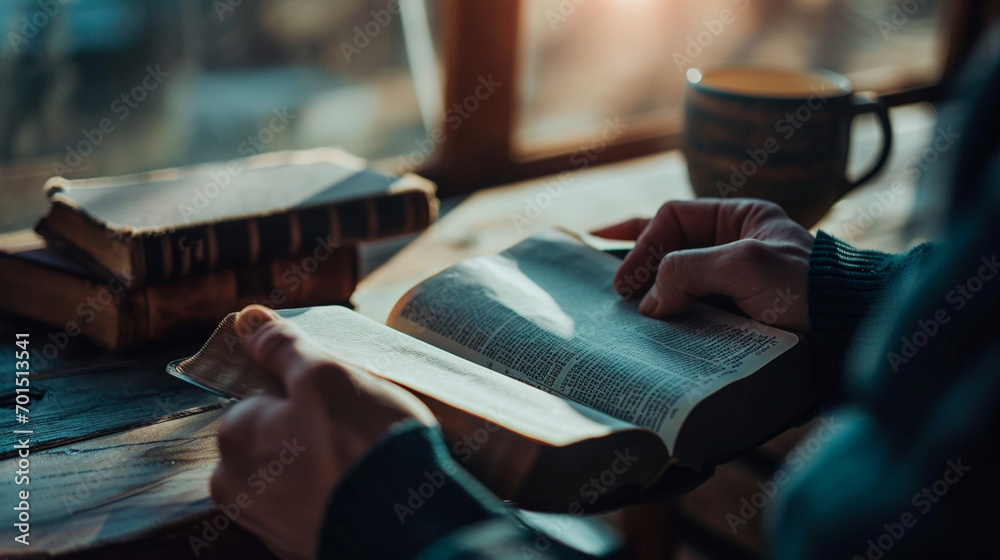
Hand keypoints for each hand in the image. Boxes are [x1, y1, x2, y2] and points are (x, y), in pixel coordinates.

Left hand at [210, 305, 436, 558]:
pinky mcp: (302, 545)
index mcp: (233, 439)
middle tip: (358, 426)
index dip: (303, 390)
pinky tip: (366, 485)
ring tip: (367, 457)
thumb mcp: (325, 375)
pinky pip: (316, 503)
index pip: (262, 397)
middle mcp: (238, 488)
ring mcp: (269, 524)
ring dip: (326, 461)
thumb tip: (247, 318)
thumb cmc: (362, 445)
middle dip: (310, 429)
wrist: (406, 529)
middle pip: (276, 437)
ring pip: (296, 471)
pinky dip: (337, 492)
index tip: (337, 398)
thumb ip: (283, 346)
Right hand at [593, 199, 813, 330]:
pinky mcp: (738, 317)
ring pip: (678, 280)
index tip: (626, 281)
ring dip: (650, 291)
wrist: (850, 335)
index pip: (674, 217)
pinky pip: (693, 311)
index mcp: (741, 218)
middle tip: (612, 287)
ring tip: (622, 306)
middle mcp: (735, 246)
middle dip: (637, 261)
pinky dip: (669, 316)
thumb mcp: (745, 264)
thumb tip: (649, 303)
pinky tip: (653, 326)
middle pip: (670, 246)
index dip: (643, 243)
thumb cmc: (807, 289)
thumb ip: (688, 270)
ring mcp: (736, 283)